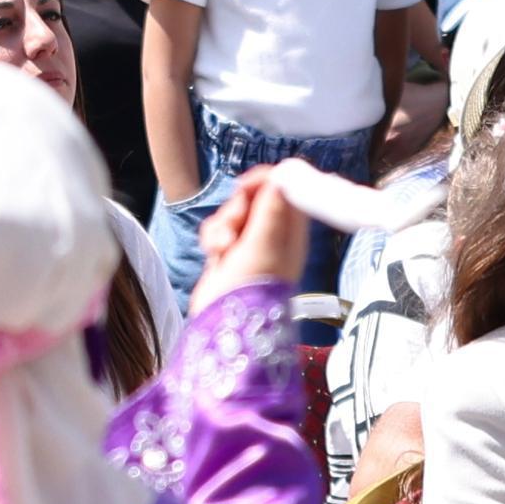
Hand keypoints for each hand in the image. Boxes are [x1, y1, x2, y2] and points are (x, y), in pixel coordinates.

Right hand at [201, 161, 317, 292]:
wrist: (223, 323)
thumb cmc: (249, 290)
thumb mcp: (263, 246)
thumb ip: (271, 211)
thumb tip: (281, 180)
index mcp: (291, 234)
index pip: (287, 192)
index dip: (267, 182)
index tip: (248, 185)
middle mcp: (274, 237)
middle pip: (255, 199)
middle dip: (238, 208)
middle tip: (234, 226)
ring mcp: (251, 245)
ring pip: (233, 213)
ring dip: (222, 224)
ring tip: (223, 248)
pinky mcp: (230, 252)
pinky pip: (218, 228)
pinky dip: (213, 238)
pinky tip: (215, 254)